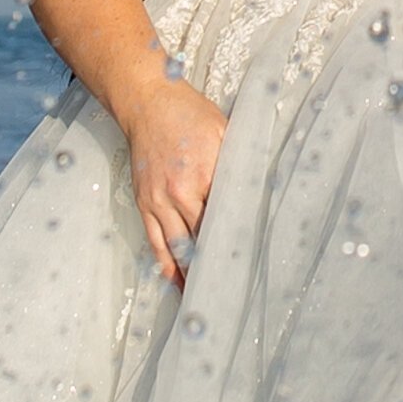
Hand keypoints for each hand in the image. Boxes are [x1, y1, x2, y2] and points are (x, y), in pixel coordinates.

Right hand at [123, 75, 229, 285]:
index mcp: (203, 175)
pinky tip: (174, 281)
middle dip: (214, 268)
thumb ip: (239, 164)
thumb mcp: (224, 132)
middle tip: (232, 295)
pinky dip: (164, 264)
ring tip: (203, 300)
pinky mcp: (144, 202)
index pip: (224, 220)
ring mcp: (157, 201)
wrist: (146, 101)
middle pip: (199, 241)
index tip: (250, 269)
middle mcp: (178, 194)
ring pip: (175, 248)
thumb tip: (257, 194)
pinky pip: (154, 240)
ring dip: (188, 275)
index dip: (236, 246)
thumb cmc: (189, 114)